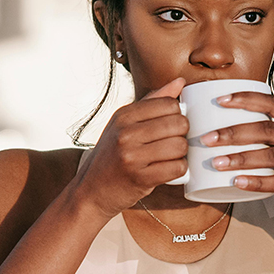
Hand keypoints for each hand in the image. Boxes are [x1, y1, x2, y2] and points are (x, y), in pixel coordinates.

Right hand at [73, 78, 188, 219]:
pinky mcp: (140, 178)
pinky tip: (170, 170)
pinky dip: (180, 170)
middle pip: (178, 124)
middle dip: (183, 134)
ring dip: (182, 154)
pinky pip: (177, 168)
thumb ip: (153, 102)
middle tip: (174, 143)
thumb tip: (180, 82)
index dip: (178, 115)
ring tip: (171, 157)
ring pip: (180, 146)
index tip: (173, 126)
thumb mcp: (124, 124)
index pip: (169, 104)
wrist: (90, 191)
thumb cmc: (112, 155)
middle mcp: (126, 133)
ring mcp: (132, 156)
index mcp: (123, 116)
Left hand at [200, 91, 273, 220]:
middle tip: (208, 139)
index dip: (245, 100)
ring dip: (241, 159)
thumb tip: (235, 126)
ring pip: (271, 156)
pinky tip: (238, 182)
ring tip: (217, 162)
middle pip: (267, 130)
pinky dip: (257, 182)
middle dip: (234, 133)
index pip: (273, 103)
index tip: (220, 101)